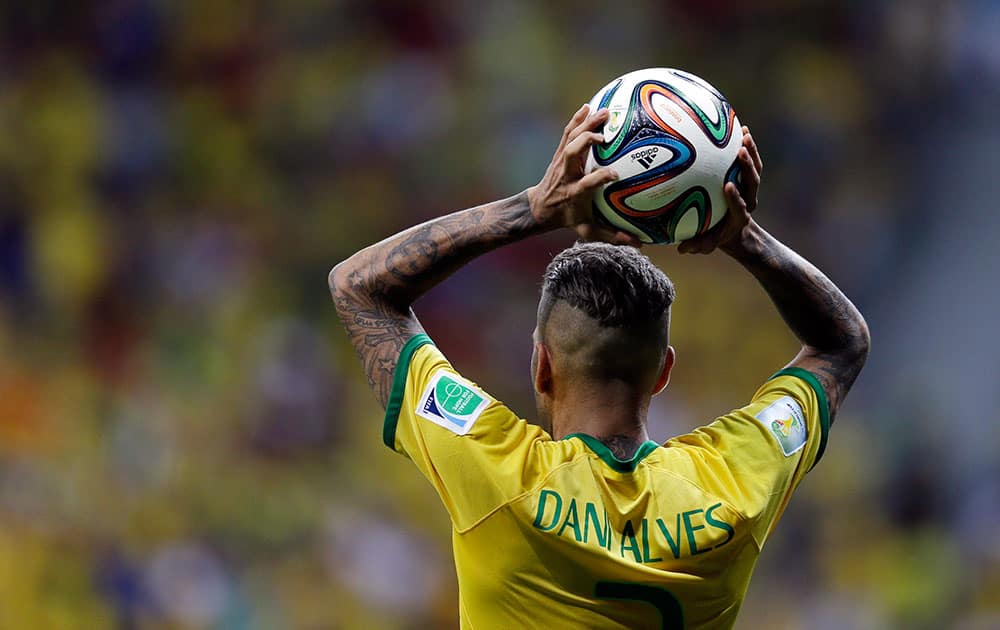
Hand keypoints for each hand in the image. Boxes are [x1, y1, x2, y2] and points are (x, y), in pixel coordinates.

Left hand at [528, 104, 639, 245]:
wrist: (541, 207)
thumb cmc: (569, 218)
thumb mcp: (588, 230)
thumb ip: (612, 236)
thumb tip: (639, 243)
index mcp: (575, 192)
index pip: (587, 183)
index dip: (600, 177)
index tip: (615, 174)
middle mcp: (567, 174)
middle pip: (573, 154)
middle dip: (586, 141)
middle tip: (606, 134)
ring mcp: (562, 162)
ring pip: (570, 139)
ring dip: (586, 124)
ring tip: (605, 111)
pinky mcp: (560, 153)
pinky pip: (567, 133)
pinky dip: (577, 119)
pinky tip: (589, 106)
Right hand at [678, 126, 762, 254]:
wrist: (735, 230)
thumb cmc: (716, 235)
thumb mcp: (705, 243)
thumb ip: (696, 245)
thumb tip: (681, 249)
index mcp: (738, 216)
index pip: (739, 206)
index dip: (735, 196)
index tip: (727, 186)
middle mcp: (748, 200)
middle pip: (752, 183)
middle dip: (748, 167)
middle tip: (740, 151)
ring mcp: (749, 188)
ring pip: (755, 169)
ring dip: (751, 151)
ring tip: (743, 132)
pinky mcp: (747, 178)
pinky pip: (749, 160)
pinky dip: (746, 145)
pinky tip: (737, 127)